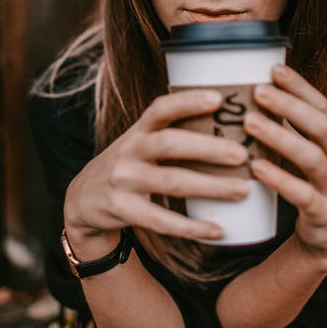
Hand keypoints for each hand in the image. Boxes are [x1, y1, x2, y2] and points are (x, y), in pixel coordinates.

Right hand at [64, 89, 248, 255]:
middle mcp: (129, 151)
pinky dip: (192, 226)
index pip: (161, 108)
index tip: (219, 98)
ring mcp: (123, 181)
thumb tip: (232, 127)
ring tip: (242, 190)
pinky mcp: (122, 210)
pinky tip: (218, 229)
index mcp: (138, 130)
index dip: (187, 101)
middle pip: (169, 144)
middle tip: (243, 154)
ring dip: (210, 187)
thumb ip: (173, 134)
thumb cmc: (129, 165)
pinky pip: (161, 220)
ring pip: (171, 182)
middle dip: (208, 148)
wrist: (83, 200)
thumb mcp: (141, 142)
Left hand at [244, 64, 326, 270]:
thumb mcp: (299, 151)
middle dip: (289, 106)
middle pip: (320, 125)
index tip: (273, 67)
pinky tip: (256, 168)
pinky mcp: (322, 213)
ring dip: (280, 138)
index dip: (299, 86)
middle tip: (257, 90)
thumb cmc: (304, 182)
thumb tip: (242, 91)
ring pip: (312, 158)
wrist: (326, 234)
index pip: (320, 105)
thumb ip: (282, 126)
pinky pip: (303, 195)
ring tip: (250, 123)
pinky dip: (280, 180)